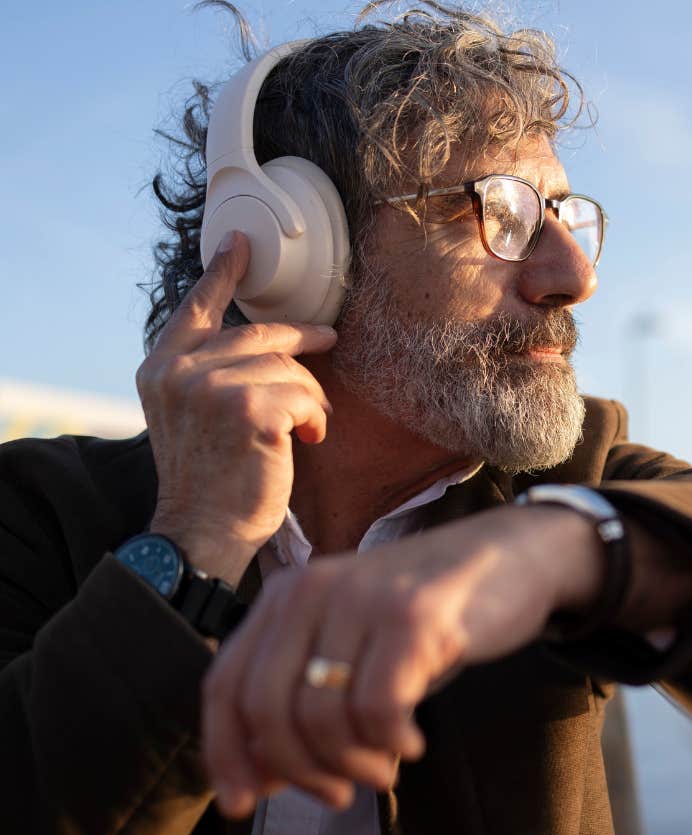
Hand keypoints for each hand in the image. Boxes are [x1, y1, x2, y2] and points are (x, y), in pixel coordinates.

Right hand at [135, 231, 337, 584]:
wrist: (203, 534)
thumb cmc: (209, 481)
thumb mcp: (192, 418)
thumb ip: (208, 376)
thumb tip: (262, 347)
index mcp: (161, 368)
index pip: (195, 309)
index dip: (221, 274)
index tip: (239, 244)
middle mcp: (179, 371)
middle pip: (259, 334)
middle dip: (302, 339)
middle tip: (329, 338)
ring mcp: (212, 387)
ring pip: (288, 367)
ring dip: (309, 397)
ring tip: (308, 427)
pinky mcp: (249, 409)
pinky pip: (304, 396)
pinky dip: (315, 417)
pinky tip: (308, 439)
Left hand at [201, 503, 601, 816]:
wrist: (511, 553)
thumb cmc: (427, 612)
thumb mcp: (353, 647)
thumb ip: (302, 699)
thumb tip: (259, 776)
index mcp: (287, 594)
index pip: (224, 684)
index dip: (225, 753)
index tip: (242, 803)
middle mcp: (313, 588)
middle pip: (266, 709)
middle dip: (298, 770)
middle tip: (340, 791)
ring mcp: (363, 598)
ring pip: (321, 718)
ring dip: (353, 765)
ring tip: (384, 765)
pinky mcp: (413, 616)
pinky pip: (377, 710)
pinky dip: (391, 744)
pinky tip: (411, 740)